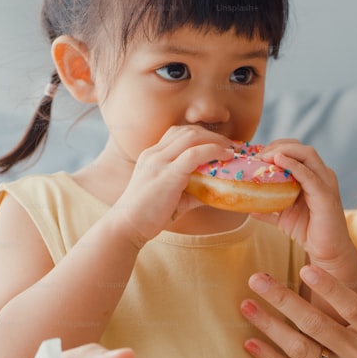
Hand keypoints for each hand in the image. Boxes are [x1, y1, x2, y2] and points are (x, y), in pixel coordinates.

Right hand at [113, 125, 233, 244]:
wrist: (127, 226)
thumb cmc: (148, 214)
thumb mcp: (171, 195)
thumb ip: (193, 189)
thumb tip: (217, 191)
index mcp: (152, 155)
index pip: (178, 133)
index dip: (201, 135)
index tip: (218, 144)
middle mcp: (154, 153)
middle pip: (188, 131)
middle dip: (212, 135)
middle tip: (229, 146)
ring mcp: (159, 162)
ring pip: (192, 137)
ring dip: (215, 141)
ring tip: (230, 150)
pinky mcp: (167, 174)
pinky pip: (195, 154)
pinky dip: (213, 151)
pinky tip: (225, 157)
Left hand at [252, 141, 356, 296]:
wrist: (327, 251)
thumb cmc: (309, 231)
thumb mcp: (284, 216)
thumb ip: (269, 208)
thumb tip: (248, 207)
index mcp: (314, 175)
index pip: (295, 150)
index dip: (275, 148)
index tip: (255, 155)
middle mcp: (322, 174)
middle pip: (300, 148)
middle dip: (277, 146)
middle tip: (256, 156)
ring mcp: (326, 183)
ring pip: (307, 154)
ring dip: (283, 151)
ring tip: (264, 157)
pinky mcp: (326, 195)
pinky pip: (309, 175)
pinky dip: (293, 165)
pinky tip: (278, 161)